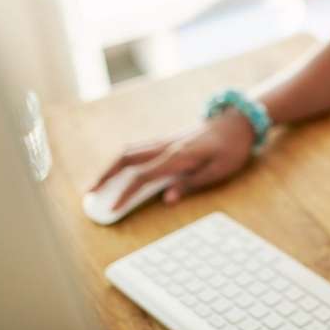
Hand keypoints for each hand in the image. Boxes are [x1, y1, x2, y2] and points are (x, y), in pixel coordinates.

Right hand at [87, 106, 255, 210]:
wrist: (239, 121)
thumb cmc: (232, 148)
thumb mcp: (219, 170)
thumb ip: (192, 184)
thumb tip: (167, 199)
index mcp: (178, 155)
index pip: (143, 176)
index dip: (125, 192)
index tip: (111, 208)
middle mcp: (167, 145)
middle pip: (126, 158)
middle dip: (105, 174)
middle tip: (89, 193)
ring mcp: (166, 140)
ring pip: (130, 151)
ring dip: (111, 166)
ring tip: (97, 183)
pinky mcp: (168, 140)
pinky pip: (139, 149)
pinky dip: (123, 160)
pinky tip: (117, 171)